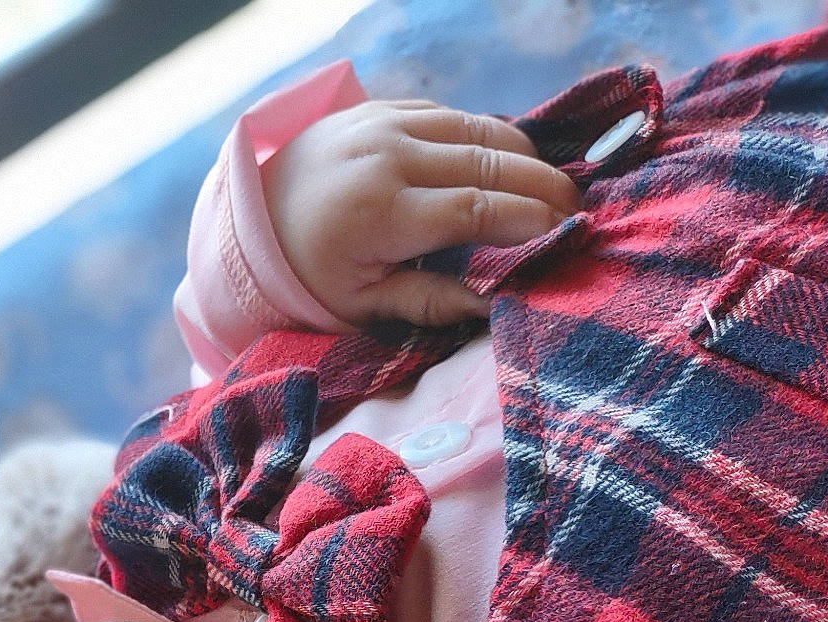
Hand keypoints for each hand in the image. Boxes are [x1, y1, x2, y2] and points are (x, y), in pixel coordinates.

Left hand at [262, 100, 579, 328]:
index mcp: (378, 213)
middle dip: (541, 185)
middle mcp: (385, 158)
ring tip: (551, 185)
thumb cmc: (309, 273)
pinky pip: (449, 115)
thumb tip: (493, 306)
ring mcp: (382, 124)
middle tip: (576, 209)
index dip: (527, 220)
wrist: (250, 217)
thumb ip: (427, 302)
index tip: (564, 233)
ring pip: (476, 128)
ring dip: (523, 154)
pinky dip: (484, 135)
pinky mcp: (381, 108)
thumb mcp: (361, 304)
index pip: (475, 209)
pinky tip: (506, 160)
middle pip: (488, 161)